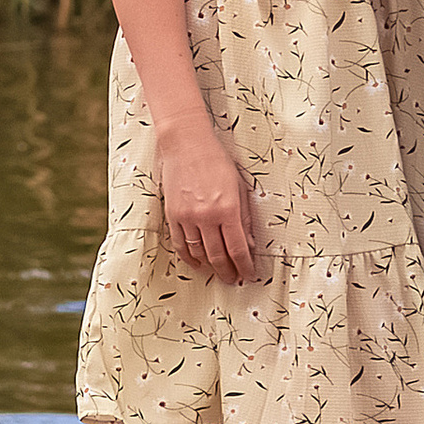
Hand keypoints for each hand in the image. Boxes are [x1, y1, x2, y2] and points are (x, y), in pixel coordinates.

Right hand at [158, 120, 260, 281]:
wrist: (186, 143)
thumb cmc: (216, 160)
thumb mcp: (239, 186)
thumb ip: (245, 216)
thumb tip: (250, 243)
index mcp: (227, 208)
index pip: (238, 248)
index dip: (245, 266)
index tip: (249, 274)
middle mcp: (206, 216)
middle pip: (218, 256)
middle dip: (228, 272)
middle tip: (235, 280)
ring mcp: (187, 217)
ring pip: (199, 253)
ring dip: (210, 267)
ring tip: (218, 273)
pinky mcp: (173, 215)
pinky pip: (180, 244)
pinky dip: (189, 257)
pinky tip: (197, 263)